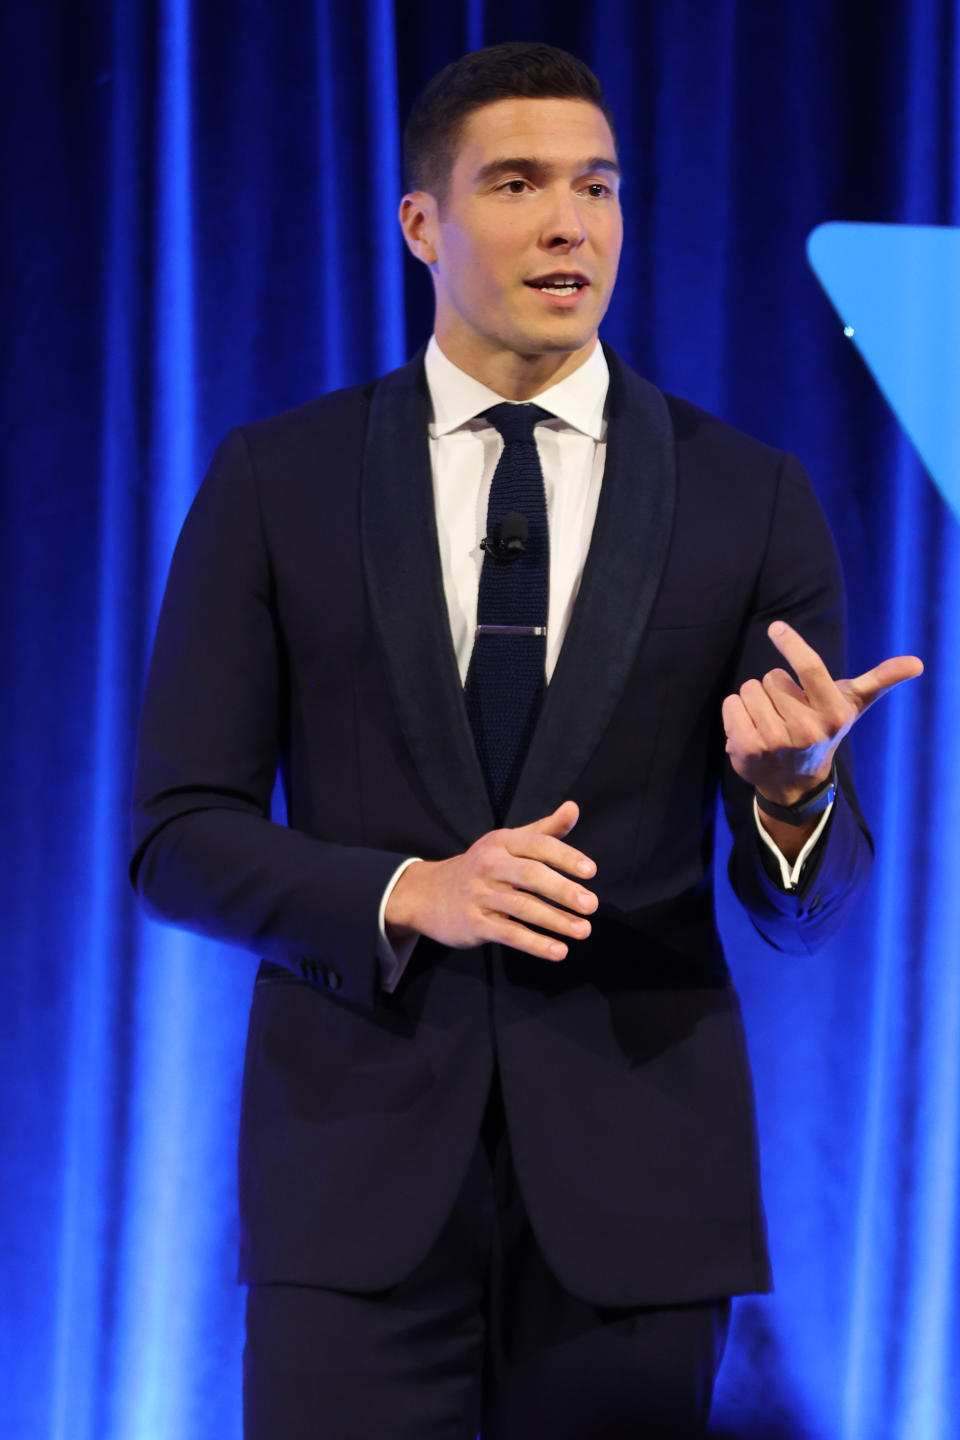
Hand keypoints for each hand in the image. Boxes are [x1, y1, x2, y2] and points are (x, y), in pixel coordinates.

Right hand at [384, 800, 597, 961]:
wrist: (428, 894)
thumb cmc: (481, 867)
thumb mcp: (508, 842)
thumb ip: (544, 830)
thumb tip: (573, 808)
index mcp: (501, 842)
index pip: (538, 845)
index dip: (565, 857)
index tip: (590, 871)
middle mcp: (489, 865)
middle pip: (531, 875)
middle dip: (563, 890)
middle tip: (591, 905)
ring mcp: (479, 895)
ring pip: (523, 907)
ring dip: (556, 921)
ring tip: (583, 930)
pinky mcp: (474, 924)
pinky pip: (509, 934)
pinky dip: (535, 944)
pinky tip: (559, 951)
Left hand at [722, 619, 923, 804]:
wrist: (794, 782)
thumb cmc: (824, 729)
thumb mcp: (852, 705)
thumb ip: (880, 679)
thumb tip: (916, 663)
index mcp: (833, 713)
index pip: (811, 669)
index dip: (792, 645)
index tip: (775, 627)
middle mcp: (806, 730)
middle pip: (770, 677)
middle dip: (775, 688)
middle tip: (787, 711)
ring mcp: (775, 742)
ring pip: (748, 689)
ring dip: (755, 699)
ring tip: (770, 720)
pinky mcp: (747, 750)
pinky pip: (731, 704)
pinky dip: (735, 710)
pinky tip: (751, 726)